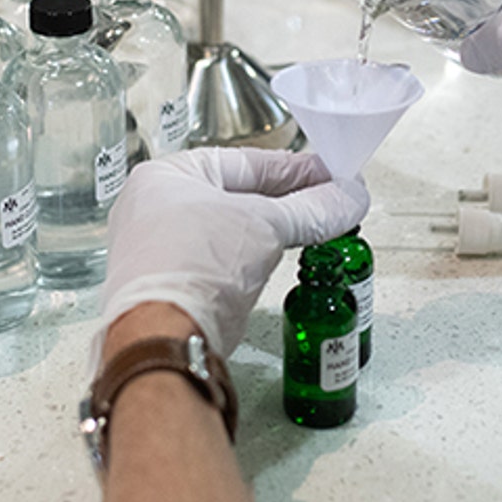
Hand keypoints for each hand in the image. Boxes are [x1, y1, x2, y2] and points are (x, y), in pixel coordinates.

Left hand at [98, 148, 369, 358]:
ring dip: (271, 234)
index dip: (294, 169)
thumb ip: (312, 210)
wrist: (164, 339)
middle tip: (329, 201)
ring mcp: (162, 253)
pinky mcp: (175, 290)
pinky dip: (252, 261)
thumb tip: (346, 198)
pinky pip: (224, 264)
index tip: (328, 175)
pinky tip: (277, 263)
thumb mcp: (265, 225)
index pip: (244, 163)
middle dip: (287, 202)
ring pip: (232, 234)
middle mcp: (155, 212)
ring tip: (312, 230)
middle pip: (238, 198)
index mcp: (165, 178)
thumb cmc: (187, 271)